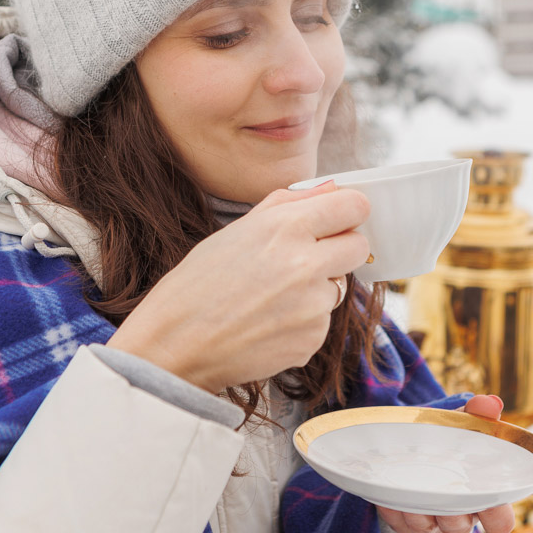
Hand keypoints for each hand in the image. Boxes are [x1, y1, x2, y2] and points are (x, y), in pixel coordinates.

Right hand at [107, 180, 370, 392]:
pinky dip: (303, 322)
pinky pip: (322, 322)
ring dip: (316, 289)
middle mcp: (306, 264)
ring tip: (270, 297)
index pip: (354, 206)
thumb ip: (288, 205)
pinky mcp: (312, 340)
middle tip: (306, 258)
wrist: (174, 345)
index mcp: (286, 227)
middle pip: (358, 245)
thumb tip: (331, 188)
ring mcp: (313, 306)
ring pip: (338, 287)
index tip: (337, 219)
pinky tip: (267, 323)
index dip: (347, 212)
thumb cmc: (197, 284)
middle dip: (339, 248)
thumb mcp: (237, 230)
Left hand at [376, 394, 515, 532]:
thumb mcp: (461, 424)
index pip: (500, 521)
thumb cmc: (447, 437)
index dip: (498, 516)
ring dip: (418, 509)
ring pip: (426, 527)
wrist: (411, 443)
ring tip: (410, 483)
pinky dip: (393, 505)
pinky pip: (397, 521)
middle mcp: (458, 514)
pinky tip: (388, 485)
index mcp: (481, 495)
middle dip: (452, 515)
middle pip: (460, 528)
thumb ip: (477, 413)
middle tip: (444, 491)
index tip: (488, 497)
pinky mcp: (403, 520)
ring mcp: (430, 520)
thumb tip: (491, 403)